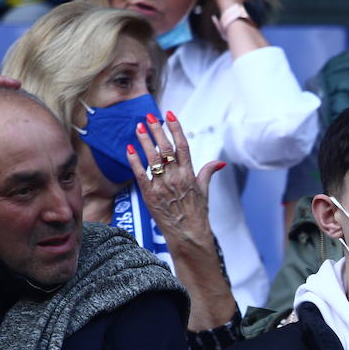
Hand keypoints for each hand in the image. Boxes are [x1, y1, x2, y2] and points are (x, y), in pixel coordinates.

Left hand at [126, 112, 225, 251]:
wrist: (188, 235)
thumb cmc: (196, 214)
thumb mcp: (205, 191)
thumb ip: (208, 173)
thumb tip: (219, 162)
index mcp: (190, 174)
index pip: (182, 145)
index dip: (176, 128)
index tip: (169, 115)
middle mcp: (176, 177)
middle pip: (165, 148)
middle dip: (157, 130)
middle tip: (150, 116)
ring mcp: (162, 186)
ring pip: (152, 158)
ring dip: (145, 141)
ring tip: (139, 127)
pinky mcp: (150, 195)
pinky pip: (141, 174)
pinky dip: (134, 161)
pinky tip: (129, 148)